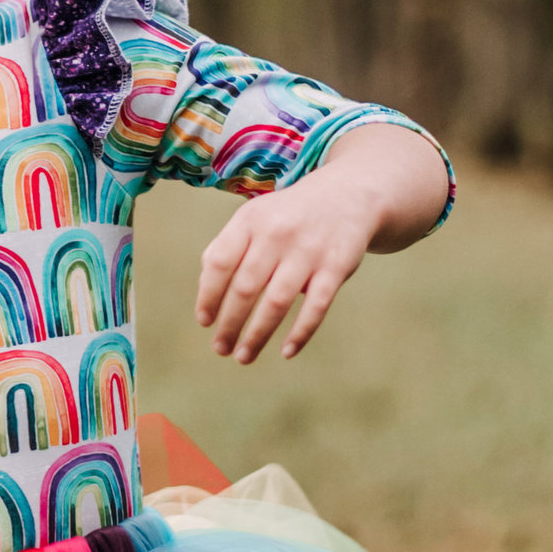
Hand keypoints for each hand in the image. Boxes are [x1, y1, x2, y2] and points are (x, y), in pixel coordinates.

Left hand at [193, 168, 385, 364]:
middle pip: (245, 287)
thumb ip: (226, 248)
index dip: (208, 295)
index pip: (220, 263)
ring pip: (277, 301)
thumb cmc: (288, 217)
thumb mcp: (254, 218)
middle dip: (229, 324)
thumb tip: (205, 293)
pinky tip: (286, 352)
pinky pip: (316, 306)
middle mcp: (277, 233)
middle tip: (220, 348)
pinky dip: (301, 332)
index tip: (205, 321)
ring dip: (257, 334)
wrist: (348, 195)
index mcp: (250, 220)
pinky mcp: (337, 265)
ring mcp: (309, 250)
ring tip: (243, 356)